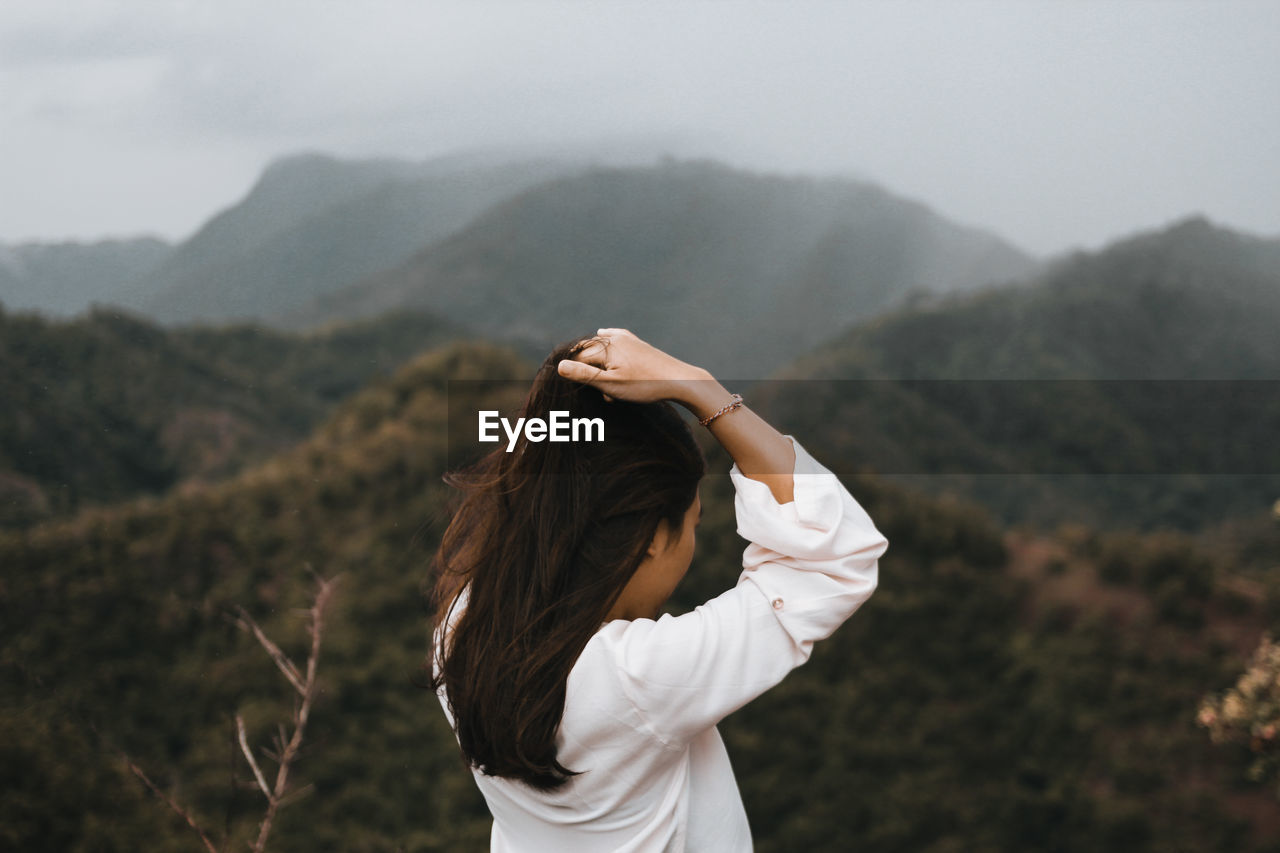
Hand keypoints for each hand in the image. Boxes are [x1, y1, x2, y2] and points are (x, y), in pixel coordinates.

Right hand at [557, 328, 708, 403]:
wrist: (679, 380)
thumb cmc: (644, 385)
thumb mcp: (611, 384)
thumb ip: (584, 374)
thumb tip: (559, 366)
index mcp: (606, 347)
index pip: (579, 359)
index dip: (577, 375)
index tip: (580, 390)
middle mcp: (615, 339)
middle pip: (589, 352)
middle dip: (590, 372)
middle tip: (602, 393)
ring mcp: (627, 339)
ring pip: (602, 347)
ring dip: (600, 366)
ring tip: (611, 388)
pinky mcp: (637, 342)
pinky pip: (616, 336)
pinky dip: (607, 338)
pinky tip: (603, 332)